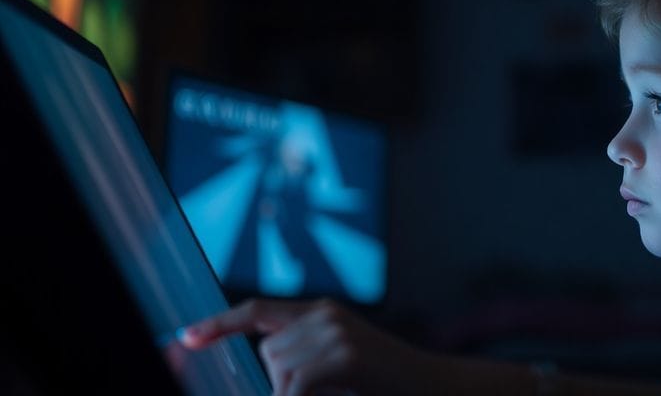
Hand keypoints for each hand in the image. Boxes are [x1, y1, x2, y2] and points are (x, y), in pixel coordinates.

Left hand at [180, 298, 424, 395]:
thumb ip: (306, 358)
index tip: (185, 337)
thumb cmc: (387, 384)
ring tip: (339, 391)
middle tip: (327, 391)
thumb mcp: (341, 364)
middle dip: (282, 382)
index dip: (221, 323)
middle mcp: (326, 313)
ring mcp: (336, 331)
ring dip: (295, 394)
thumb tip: (271, 368)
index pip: (259, 310)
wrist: (438, 387)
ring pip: (279, 370)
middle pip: (268, 351)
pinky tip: (338, 394)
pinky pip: (295, 387)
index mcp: (324, 311)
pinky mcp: (344, 354)